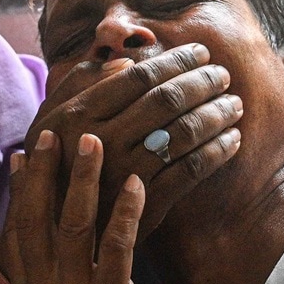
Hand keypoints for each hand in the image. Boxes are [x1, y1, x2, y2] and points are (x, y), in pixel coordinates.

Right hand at [0, 130, 167, 283]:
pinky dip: (124, 210)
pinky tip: (135, 183)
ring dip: (83, 179)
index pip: (15, 231)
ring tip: (94, 142)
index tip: (24, 153)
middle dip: (46, 172)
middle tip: (56, 133)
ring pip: (74, 225)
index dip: (20, 190)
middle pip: (37, 220)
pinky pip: (116, 245)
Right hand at [31, 44, 242, 237]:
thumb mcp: (49, 120)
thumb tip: (127, 62)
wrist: (53, 230)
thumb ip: (81, 84)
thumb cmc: (54, 165)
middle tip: (222, 75)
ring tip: (234, 104)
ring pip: (184, 133)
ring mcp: (125, 174)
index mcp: (79, 115)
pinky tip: (232, 140)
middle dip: (202, 82)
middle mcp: (102, 141)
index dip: (176, 61)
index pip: (139, 77)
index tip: (201, 53)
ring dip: (216, 114)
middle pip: (166, 100)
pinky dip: (217, 151)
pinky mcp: (145, 205)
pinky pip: (191, 170)